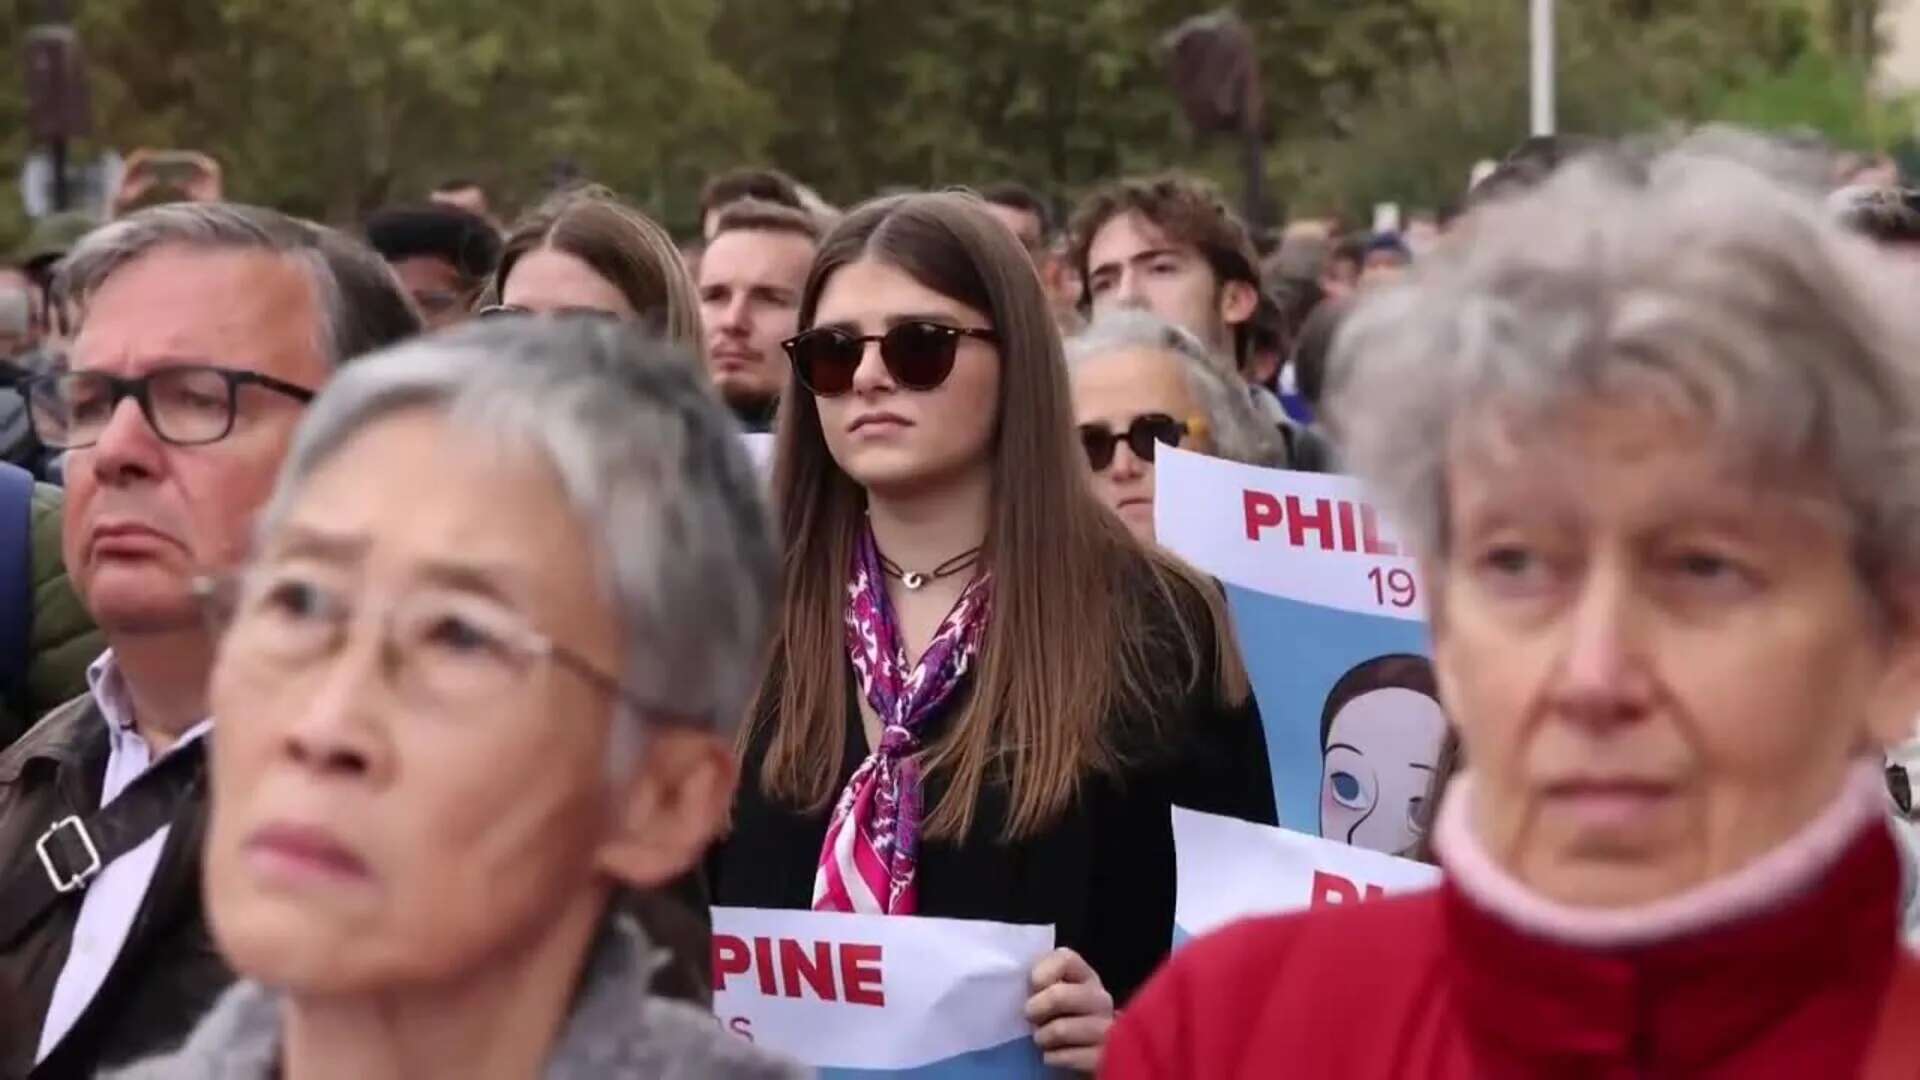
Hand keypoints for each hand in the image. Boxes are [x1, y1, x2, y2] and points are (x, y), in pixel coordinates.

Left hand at [1025, 947, 1113, 1072]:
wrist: (1088, 1051)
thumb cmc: (1061, 1017)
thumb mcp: (1052, 992)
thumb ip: (1042, 979)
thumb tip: (1026, 981)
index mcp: (1086, 977)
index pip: (1065, 959)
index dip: (1041, 972)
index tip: (1033, 987)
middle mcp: (1100, 1000)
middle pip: (1059, 996)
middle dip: (1036, 1009)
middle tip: (1032, 1017)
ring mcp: (1106, 1029)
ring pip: (1060, 1030)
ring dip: (1043, 1037)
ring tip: (1043, 1038)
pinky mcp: (1103, 1057)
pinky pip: (1066, 1056)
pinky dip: (1052, 1057)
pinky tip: (1054, 1055)